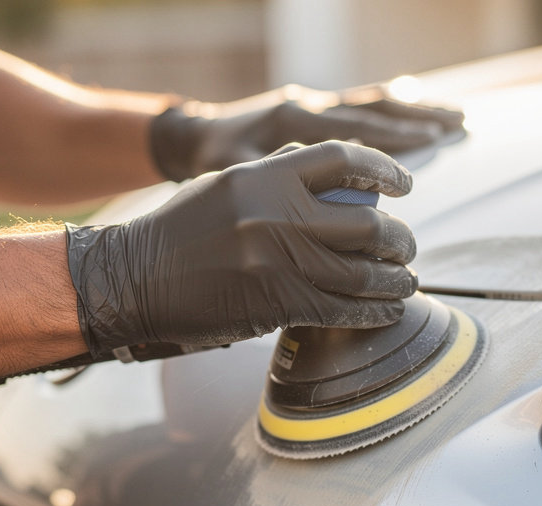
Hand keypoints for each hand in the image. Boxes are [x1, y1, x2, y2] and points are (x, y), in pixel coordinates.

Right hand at [66, 141, 417, 360]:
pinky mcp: (277, 305)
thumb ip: (274, 178)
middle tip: (406, 248)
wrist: (135, 279)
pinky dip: (372, 312)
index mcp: (263, 176)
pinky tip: (386, 311)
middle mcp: (276, 215)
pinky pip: (341, 310)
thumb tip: (326, 174)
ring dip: (395, 281)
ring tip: (406, 282)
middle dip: (399, 239)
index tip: (404, 185)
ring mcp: (279, 262)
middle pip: (367, 223)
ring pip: (362, 273)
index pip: (341, 158)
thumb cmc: (179, 233)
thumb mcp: (224, 185)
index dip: (383, 169)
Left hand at [150, 82, 463, 181]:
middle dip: (412, 128)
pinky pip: (361, 102)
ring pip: (371, 103)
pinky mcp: (315, 105)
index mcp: (285, 130)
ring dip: (414, 111)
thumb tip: (310, 243)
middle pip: (368, 115)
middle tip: (449, 135)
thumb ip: (270, 203)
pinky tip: (423, 111)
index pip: (346, 142)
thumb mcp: (231, 188)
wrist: (192, 139)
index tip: (412, 183)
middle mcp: (302, 109)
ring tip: (455, 119)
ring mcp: (310, 103)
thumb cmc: (210, 173)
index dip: (383, 158)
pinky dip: (395, 106)